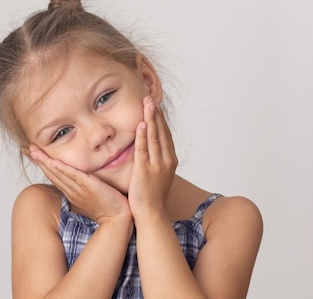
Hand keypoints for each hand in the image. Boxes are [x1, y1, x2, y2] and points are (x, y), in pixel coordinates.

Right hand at [28, 145, 130, 224]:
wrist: (118, 218)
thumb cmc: (108, 207)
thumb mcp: (93, 194)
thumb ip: (86, 185)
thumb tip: (84, 177)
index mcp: (72, 192)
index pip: (55, 175)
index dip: (43, 165)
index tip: (34, 154)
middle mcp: (72, 190)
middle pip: (52, 173)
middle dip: (40, 160)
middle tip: (28, 148)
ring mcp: (79, 189)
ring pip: (59, 174)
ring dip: (46, 162)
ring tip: (35, 152)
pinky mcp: (89, 187)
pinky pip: (74, 176)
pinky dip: (63, 169)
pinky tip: (54, 162)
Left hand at [128, 96, 177, 218]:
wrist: (152, 214)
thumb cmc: (152, 195)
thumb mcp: (159, 173)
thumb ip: (156, 159)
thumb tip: (151, 146)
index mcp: (170, 160)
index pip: (166, 134)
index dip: (160, 118)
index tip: (155, 104)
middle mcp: (166, 160)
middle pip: (161, 132)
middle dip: (155, 113)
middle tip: (149, 97)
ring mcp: (157, 165)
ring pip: (154, 137)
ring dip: (150, 119)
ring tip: (147, 103)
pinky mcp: (145, 170)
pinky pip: (144, 150)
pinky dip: (143, 136)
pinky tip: (142, 124)